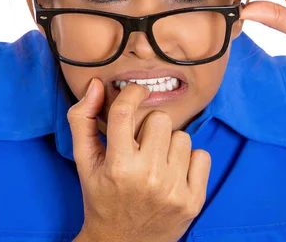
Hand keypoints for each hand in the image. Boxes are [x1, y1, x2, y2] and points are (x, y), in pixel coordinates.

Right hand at [67, 78, 210, 241]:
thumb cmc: (101, 197)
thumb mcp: (84, 162)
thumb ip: (83, 120)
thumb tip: (96, 85)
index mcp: (117, 166)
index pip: (126, 111)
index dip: (132, 92)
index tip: (136, 92)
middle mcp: (148, 177)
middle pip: (160, 119)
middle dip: (150, 127)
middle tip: (141, 146)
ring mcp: (174, 190)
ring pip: (183, 136)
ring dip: (169, 145)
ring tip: (156, 162)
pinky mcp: (194, 201)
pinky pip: (202, 155)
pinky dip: (190, 161)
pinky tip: (174, 174)